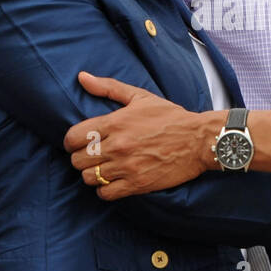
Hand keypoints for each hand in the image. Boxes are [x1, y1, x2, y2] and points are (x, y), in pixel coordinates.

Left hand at [65, 73, 216, 199]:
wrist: (198, 140)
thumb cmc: (169, 116)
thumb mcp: (139, 96)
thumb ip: (107, 87)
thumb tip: (81, 77)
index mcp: (114, 123)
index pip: (73, 138)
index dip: (72, 142)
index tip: (81, 143)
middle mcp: (117, 145)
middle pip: (77, 160)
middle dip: (81, 158)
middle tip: (93, 156)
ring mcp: (126, 166)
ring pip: (89, 178)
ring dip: (92, 174)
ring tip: (103, 169)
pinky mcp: (137, 184)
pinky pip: (105, 193)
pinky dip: (105, 189)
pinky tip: (113, 181)